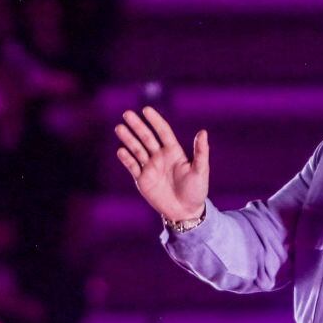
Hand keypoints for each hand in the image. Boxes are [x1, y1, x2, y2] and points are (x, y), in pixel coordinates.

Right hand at [115, 107, 208, 221]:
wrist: (186, 212)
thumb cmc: (196, 191)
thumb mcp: (200, 171)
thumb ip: (200, 152)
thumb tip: (203, 131)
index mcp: (174, 152)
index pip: (163, 132)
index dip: (155, 120)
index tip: (146, 110)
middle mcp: (160, 157)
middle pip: (147, 137)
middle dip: (137, 126)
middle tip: (127, 114)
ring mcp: (150, 167)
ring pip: (137, 149)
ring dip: (128, 139)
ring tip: (119, 128)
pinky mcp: (142, 180)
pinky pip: (132, 166)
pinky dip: (126, 159)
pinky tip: (121, 150)